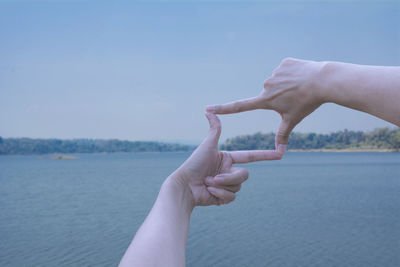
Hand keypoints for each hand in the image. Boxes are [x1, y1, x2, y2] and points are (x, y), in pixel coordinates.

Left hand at [170, 113, 282, 207]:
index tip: (280, 152)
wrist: (184, 186)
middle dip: (229, 177)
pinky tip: (209, 193)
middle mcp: (229, 171)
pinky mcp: (223, 198)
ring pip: (238, 187)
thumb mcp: (207, 146)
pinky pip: (231, 197)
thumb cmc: (193, 164)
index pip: (250, 156)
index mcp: (228, 159)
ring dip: (221, 185)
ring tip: (207, 183)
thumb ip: (214, 129)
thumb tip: (209, 111)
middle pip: (244, 175)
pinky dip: (219, 195)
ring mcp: (227, 185)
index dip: (265, 155)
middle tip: (213, 178)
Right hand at [206, 57, 325, 145]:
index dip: (223, 108)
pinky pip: (286, 70)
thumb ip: (283, 135)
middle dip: (280, 96)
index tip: (208, 108)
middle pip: (270, 94)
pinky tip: (302, 76)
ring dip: (287, 84)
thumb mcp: (293, 120)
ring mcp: (275, 73)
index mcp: (266, 100)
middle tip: (295, 97)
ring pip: (279, 81)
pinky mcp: (284, 63)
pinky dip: (293, 74)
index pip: (239, 106)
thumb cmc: (307, 103)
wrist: (322, 81)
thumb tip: (280, 153)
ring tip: (301, 87)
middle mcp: (266, 86)